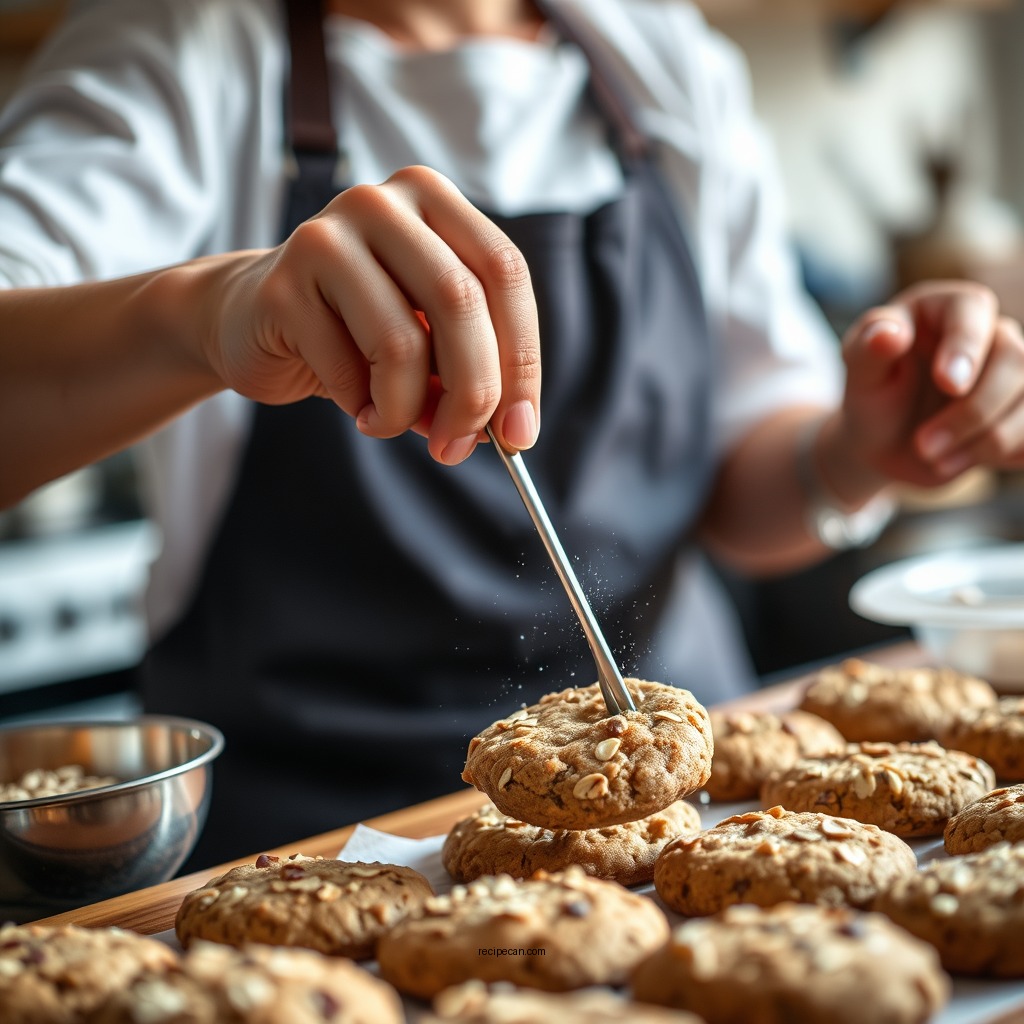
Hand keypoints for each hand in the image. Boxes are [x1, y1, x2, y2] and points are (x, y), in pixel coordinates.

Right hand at [207, 165, 540, 463]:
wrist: (251, 319)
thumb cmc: (357, 330)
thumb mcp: (429, 343)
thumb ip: (472, 369)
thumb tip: (511, 428)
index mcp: (433, 200)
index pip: (505, 272)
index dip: (521, 359)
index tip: (521, 431)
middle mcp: (382, 203)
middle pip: (462, 301)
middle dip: (474, 393)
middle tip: (460, 447)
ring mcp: (326, 236)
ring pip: (403, 342)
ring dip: (408, 409)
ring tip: (391, 423)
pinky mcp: (283, 285)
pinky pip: (346, 369)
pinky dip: (364, 409)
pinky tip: (357, 409)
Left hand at [826, 280, 1023, 496]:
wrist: (881, 440)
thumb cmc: (871, 394)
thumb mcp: (859, 372)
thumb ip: (867, 348)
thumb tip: (886, 333)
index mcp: (946, 307)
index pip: (973, 308)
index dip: (966, 346)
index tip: (948, 384)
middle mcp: (990, 333)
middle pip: (1014, 359)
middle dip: (971, 411)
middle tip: (923, 445)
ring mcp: (1014, 374)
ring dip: (987, 441)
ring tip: (932, 458)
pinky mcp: (1023, 412)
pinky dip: (1004, 454)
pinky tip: (960, 461)